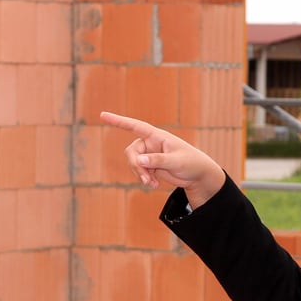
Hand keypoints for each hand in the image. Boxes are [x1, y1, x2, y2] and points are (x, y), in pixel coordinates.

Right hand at [99, 111, 225, 208]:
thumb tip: (139, 160)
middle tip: (146, 179)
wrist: (198, 175)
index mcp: (158, 136)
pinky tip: (154, 185)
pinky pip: (139, 171)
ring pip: (133, 163)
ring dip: (140, 174)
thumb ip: (158, 160)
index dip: (119, 121)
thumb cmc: (191, 163)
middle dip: (136, 166)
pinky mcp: (151, 165)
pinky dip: (144, 178)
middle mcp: (151, 143)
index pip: (135, 126)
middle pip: (131, 152)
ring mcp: (150, 154)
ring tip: (152, 184)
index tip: (102, 115)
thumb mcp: (176, 161)